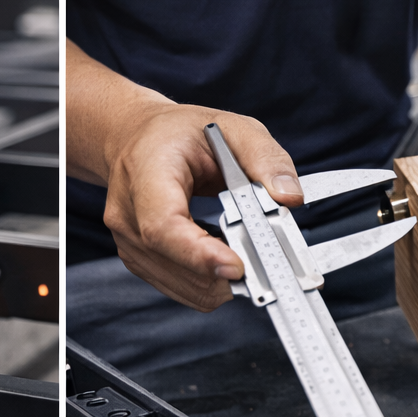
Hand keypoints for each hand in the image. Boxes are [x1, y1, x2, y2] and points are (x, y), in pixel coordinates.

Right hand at [102, 103, 301, 310]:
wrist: (134, 141)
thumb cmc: (178, 134)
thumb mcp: (230, 127)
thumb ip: (264, 157)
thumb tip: (289, 197)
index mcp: (145, 173)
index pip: (162, 225)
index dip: (199, 254)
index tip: (237, 267)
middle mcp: (128, 214)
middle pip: (176, 263)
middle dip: (228, 272)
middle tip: (269, 261)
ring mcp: (128, 243)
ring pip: (184, 286)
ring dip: (224, 280)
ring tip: (247, 249)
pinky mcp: (139, 261)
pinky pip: (182, 289)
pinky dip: (212, 281)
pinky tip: (225, 255)